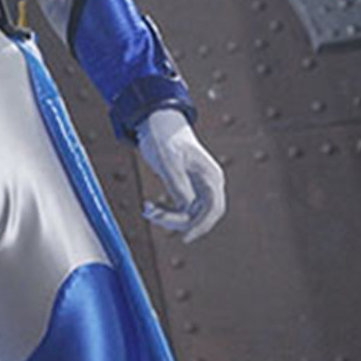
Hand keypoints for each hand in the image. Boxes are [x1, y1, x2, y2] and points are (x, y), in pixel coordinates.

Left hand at [137, 109, 225, 242]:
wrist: (158, 122)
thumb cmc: (164, 137)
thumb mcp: (168, 160)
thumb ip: (177, 184)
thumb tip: (186, 208)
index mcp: (210, 176)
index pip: (212, 208)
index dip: (201, 225)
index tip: (185, 238)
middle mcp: (209, 183)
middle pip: (203, 215)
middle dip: (179, 222)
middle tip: (154, 216)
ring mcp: (199, 187)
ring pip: (190, 214)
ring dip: (169, 217)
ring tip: (147, 209)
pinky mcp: (187, 188)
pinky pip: (181, 209)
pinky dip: (166, 212)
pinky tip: (149, 208)